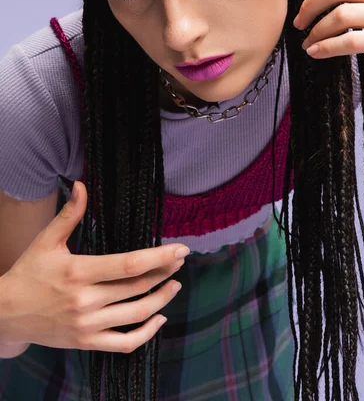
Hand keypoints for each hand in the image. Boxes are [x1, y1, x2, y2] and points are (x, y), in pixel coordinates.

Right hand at [0, 182, 188, 353]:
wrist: (5, 314)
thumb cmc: (28, 273)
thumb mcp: (46, 241)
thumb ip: (69, 214)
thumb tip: (81, 185)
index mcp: (79, 271)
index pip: (129, 264)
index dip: (160, 257)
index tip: (181, 249)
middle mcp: (85, 300)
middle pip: (138, 287)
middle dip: (165, 273)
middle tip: (179, 261)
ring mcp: (87, 325)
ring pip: (137, 314)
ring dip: (162, 300)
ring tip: (175, 285)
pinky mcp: (86, 343)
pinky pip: (125, 344)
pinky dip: (147, 333)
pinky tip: (158, 317)